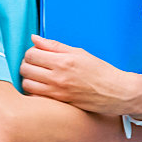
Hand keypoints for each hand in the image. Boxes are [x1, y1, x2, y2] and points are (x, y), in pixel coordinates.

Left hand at [21, 35, 141, 117]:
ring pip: (26, 83)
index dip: (31, 52)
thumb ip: (55, 46)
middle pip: (25, 68)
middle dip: (28, 64)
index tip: (38, 53)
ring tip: (38, 76)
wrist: (115, 92)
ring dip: (29, 78)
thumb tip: (35, 39)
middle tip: (36, 64)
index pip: (31, 54)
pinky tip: (42, 87)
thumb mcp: (80, 53)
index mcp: (64, 61)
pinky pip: (34, 96)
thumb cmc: (101, 72)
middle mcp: (58, 77)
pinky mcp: (57, 102)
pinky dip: (34, 90)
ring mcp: (56, 92)